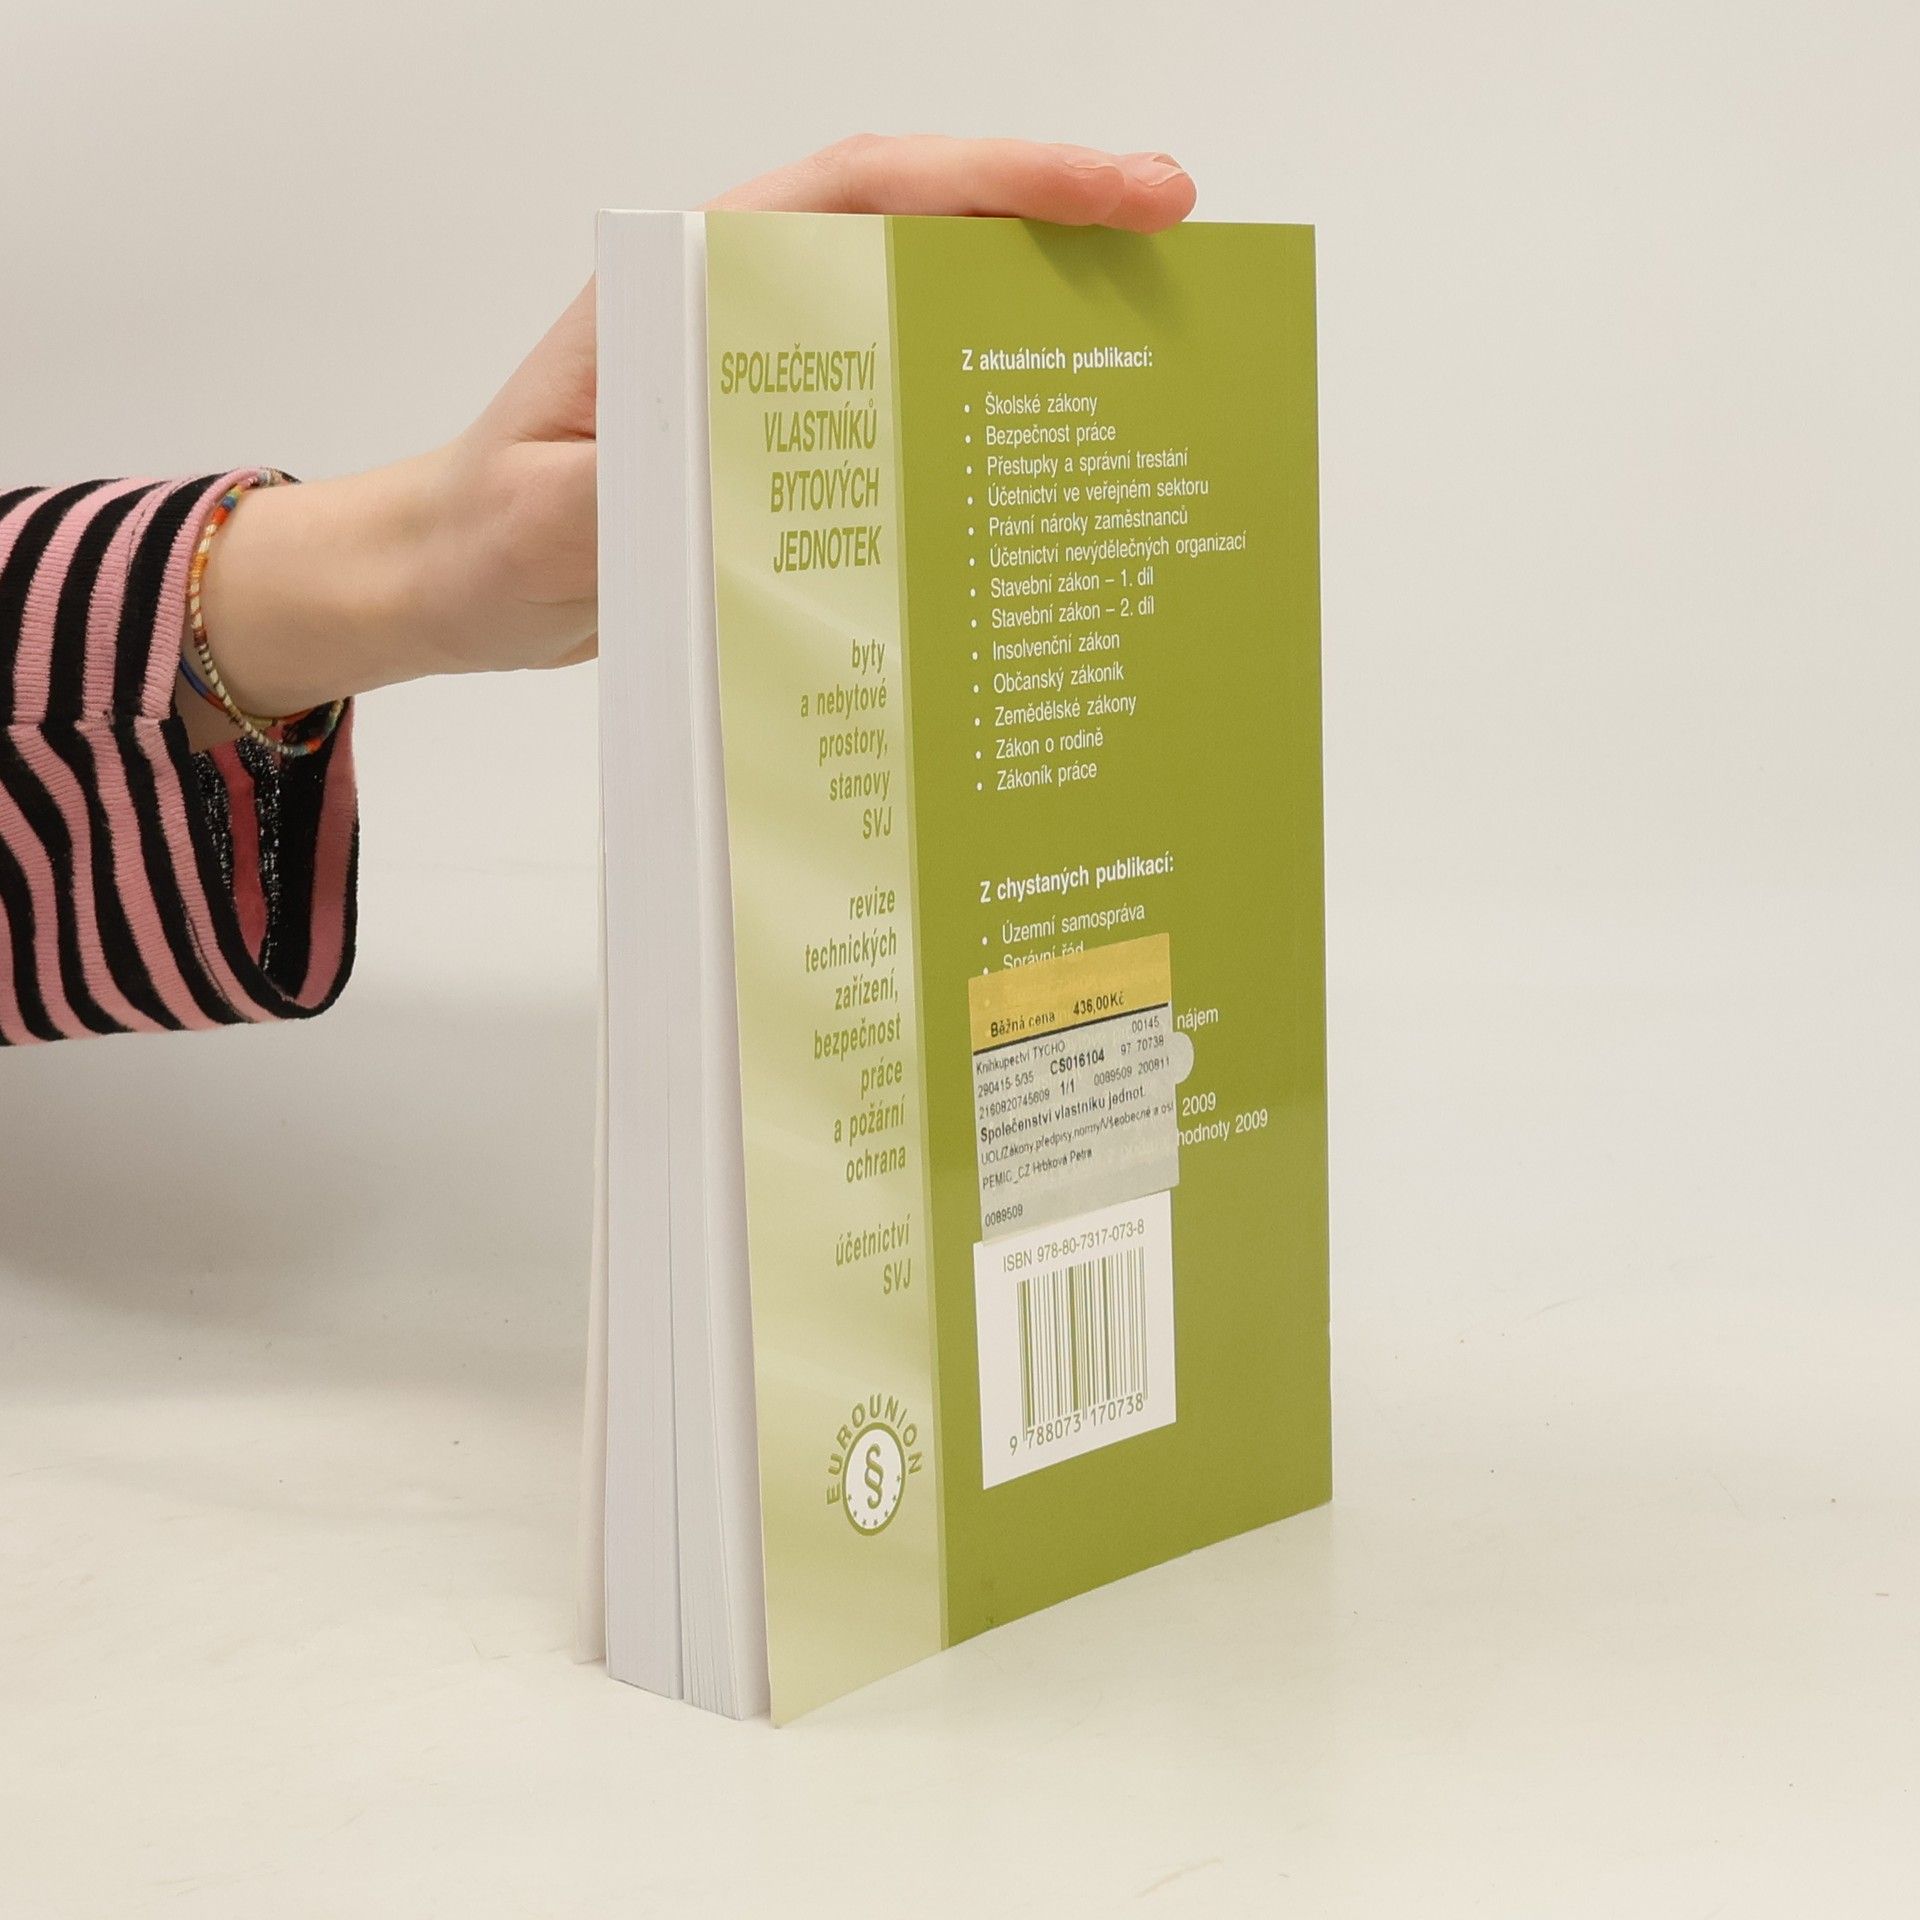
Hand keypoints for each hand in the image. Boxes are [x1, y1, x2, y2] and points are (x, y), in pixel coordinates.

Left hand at [193, 138, 1195, 721]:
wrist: (454, 574)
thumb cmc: (491, 533)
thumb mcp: (558, 521)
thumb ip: (654, 493)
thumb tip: (785, 485)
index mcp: (694, 278)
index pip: (871, 190)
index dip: (1005, 181)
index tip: (1124, 194)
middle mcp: (744, 299)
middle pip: (923, 225)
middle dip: (1054, 224)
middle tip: (1178, 246)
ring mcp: (769, 360)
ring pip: (922, 299)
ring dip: (1031, 305)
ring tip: (1146, 336)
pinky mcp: (784, 429)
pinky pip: (899, 389)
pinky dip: (976, 395)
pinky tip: (1041, 436)